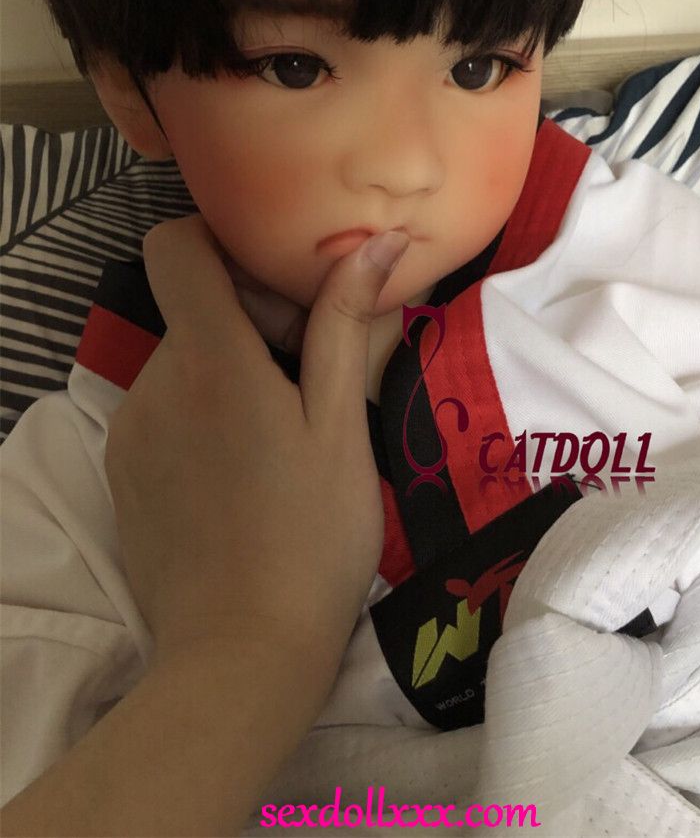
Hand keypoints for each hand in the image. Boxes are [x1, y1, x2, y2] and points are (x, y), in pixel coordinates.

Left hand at [104, 213, 408, 678]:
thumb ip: (347, 325)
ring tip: (283, 436)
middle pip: (192, 309)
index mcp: (209, 360)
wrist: (241, 655)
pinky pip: (162, 412)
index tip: (274, 277)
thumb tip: (380, 242)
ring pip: (182, 364)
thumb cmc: (312, 537)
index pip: (174, 247)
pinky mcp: (122, 473)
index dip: (217, 240)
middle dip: (251, 322)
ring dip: (230, 373)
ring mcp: (129, 431)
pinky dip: (202, 417)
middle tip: (311, 377)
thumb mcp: (341, 425)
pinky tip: (244, 474)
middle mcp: (152, 384)